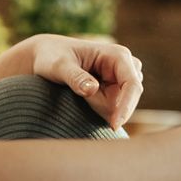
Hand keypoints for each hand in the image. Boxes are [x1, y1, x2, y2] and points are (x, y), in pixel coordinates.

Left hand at [18, 34, 143, 130]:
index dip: (126, 106)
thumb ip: (75, 77)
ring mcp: (123, 79)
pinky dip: (96, 106)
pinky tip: (85, 94)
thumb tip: (92, 89)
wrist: (48, 56)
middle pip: (126, 100)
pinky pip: (112, 109)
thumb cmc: (53, 56)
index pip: (132, 85)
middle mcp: (126, 66)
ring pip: (118, 106)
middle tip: (78, 90)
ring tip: (79, 88)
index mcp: (118, 55)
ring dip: (97, 105)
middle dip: (101, 103)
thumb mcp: (59, 66)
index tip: (114, 125)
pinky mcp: (118, 89)